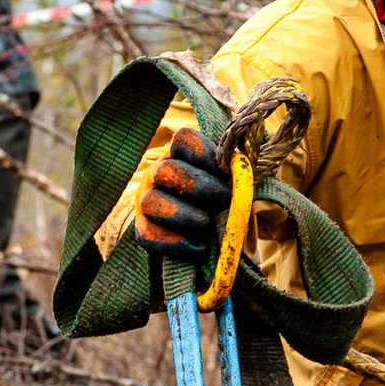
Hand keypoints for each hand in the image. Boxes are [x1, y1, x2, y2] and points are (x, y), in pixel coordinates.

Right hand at [135, 129, 231, 259]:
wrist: (198, 231)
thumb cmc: (218, 200)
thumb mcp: (227, 182)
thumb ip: (234, 176)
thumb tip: (241, 178)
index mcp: (180, 155)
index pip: (183, 139)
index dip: (203, 152)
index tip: (224, 169)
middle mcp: (158, 173)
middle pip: (165, 170)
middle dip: (198, 186)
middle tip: (223, 199)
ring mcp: (146, 200)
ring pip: (152, 202)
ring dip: (183, 214)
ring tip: (205, 223)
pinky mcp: (143, 228)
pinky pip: (149, 235)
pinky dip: (175, 242)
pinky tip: (198, 246)